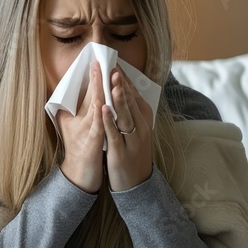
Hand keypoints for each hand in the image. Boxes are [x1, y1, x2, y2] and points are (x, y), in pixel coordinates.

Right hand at [56, 61, 106, 193]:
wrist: (80, 176)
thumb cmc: (82, 150)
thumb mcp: (81, 128)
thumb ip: (81, 112)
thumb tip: (85, 97)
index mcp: (82, 115)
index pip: (90, 90)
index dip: (95, 74)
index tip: (99, 57)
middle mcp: (81, 120)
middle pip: (91, 94)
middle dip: (97, 76)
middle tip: (101, 58)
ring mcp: (86, 131)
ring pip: (94, 106)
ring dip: (100, 90)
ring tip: (105, 73)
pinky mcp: (91, 143)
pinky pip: (98, 126)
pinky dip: (101, 113)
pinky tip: (105, 103)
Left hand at [102, 67, 152, 190]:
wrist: (137, 184)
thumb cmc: (132, 153)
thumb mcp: (135, 131)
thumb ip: (130, 112)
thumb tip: (123, 91)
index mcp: (143, 121)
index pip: (135, 96)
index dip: (126, 81)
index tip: (116, 64)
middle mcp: (141, 128)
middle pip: (131, 102)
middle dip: (122, 84)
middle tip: (114, 66)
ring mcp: (132, 140)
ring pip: (126, 116)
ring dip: (119, 98)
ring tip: (112, 81)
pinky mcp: (121, 152)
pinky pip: (115, 134)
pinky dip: (110, 121)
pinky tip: (103, 109)